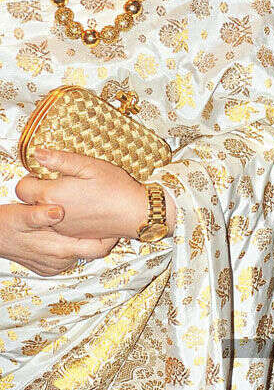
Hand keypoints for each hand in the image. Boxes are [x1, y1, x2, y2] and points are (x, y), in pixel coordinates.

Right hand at [0, 202, 117, 275]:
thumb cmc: (6, 224)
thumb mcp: (20, 215)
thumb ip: (38, 215)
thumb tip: (57, 211)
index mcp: (59, 250)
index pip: (97, 249)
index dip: (111, 237)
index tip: (118, 224)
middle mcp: (60, 262)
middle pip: (91, 250)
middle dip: (100, 235)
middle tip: (106, 218)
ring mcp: (54, 267)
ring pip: (80, 252)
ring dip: (85, 238)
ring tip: (90, 221)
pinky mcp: (49, 267)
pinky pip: (68, 255)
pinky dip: (72, 244)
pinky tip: (71, 230)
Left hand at [16, 149, 148, 240]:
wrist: (134, 213)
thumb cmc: (116, 188)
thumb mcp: (89, 165)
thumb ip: (60, 160)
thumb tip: (38, 153)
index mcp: (54, 195)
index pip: (22, 188)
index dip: (30, 178)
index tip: (44, 172)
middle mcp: (53, 215)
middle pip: (29, 203)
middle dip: (37, 192)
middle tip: (57, 181)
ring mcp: (62, 228)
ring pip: (43, 215)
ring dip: (49, 204)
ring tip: (71, 193)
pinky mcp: (73, 235)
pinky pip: (57, 225)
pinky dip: (61, 216)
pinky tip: (80, 206)